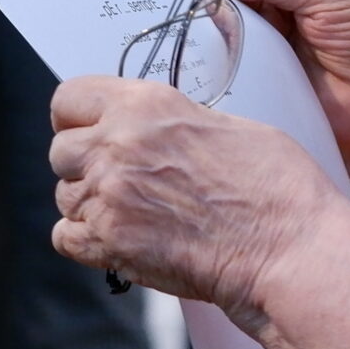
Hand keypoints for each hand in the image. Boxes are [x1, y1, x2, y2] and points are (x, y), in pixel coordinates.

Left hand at [48, 74, 342, 326]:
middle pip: (61, 150)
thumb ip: (172, 123)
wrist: (288, 250)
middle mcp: (118, 144)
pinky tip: (120, 240)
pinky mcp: (109, 243)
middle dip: (83, 165)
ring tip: (133, 214)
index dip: (75, 117)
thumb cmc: (275, 189)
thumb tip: (154, 131)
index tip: (86, 129)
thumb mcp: (225, 126)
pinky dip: (87, 242)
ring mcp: (109, 196)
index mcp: (146, 105)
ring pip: (64, 196)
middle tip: (117, 179)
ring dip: (89, 205)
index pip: (69, 98)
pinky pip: (65, 238)